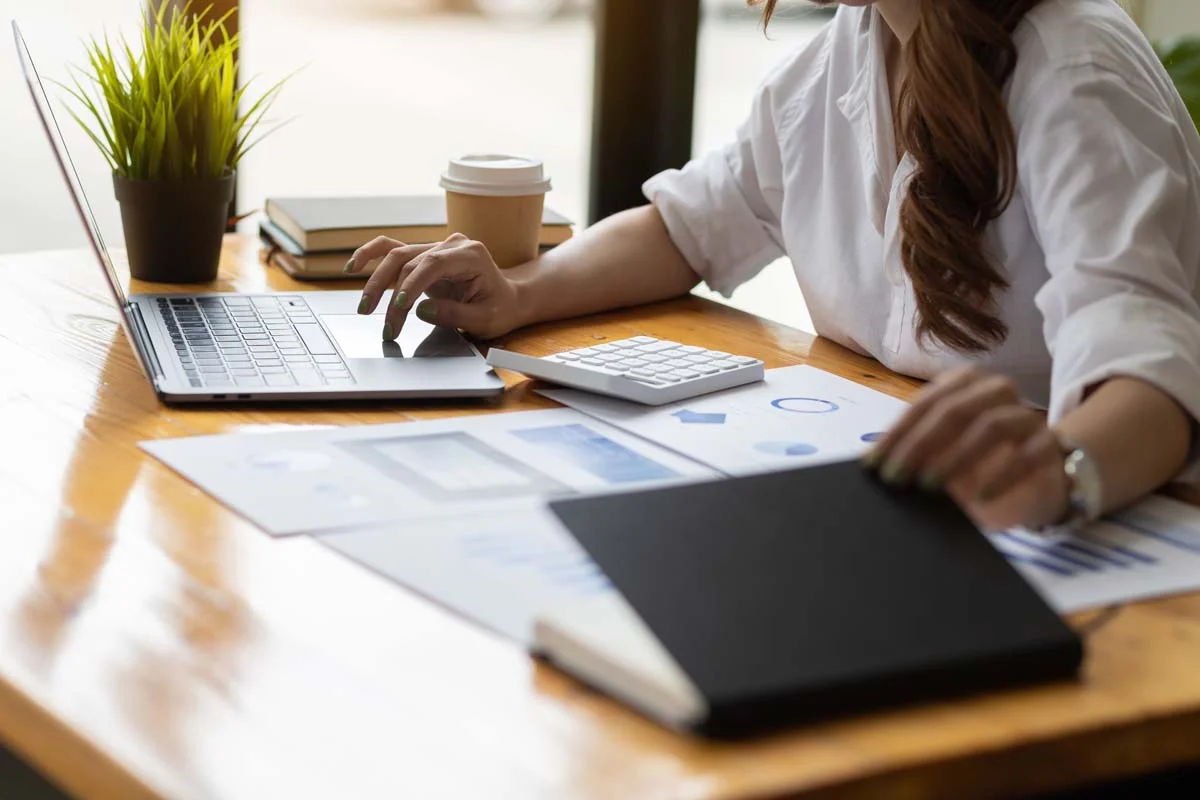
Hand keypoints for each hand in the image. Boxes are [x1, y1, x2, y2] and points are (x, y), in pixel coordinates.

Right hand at [347, 233, 523, 340]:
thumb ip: (455, 314)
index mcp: (471, 254)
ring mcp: (436, 247)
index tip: (400, 306)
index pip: (434, 264)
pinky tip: (354, 267)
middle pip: (410, 262)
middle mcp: (451, 245)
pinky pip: (393, 249)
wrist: (508, 299)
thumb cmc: (501, 309)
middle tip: (385, 326)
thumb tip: (421, 309)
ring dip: (377, 283)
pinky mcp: (424, 256)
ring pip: (397, 257)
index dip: (413, 283)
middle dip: (393, 296)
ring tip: (365, 308)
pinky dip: (371, 255)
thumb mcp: (485, 319)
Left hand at [865, 367, 1070, 529]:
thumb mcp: (941, 454)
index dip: (896, 434)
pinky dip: (1001, 476)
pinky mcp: (1051, 443)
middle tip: (895, 477)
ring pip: (991, 426)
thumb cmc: (979, 461)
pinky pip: (1027, 456)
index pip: (924, 404)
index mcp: (964, 383)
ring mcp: (1027, 414)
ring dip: (955, 457)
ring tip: (930, 485)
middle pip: (953, 410)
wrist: (1038, 478)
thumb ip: (915, 451)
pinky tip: (980, 497)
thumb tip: (875, 464)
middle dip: (918, 445)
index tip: (873, 465)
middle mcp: (996, 390)